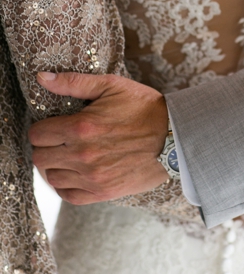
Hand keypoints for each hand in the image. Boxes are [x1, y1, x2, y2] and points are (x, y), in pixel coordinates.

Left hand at [29, 72, 169, 203]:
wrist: (176, 137)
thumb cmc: (146, 109)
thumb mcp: (113, 86)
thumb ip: (75, 82)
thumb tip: (41, 78)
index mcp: (81, 127)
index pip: (37, 134)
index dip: (44, 128)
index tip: (55, 126)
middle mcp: (82, 154)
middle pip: (40, 157)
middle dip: (48, 147)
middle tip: (62, 141)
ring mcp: (92, 176)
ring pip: (52, 176)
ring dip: (57, 166)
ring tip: (71, 156)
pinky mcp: (103, 191)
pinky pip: (68, 195)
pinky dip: (67, 185)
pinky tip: (77, 173)